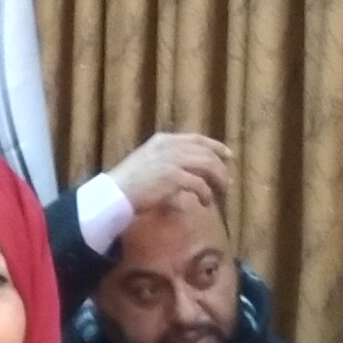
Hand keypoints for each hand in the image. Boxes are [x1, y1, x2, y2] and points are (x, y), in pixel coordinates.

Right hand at [105, 131, 234, 218]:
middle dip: (220, 168)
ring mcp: (172, 160)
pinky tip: (205, 203)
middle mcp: (170, 146)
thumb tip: (186, 180)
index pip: (197, 139)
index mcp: (163, 140)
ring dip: (218, 181)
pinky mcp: (174, 177)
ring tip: (221, 193)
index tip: (228, 155)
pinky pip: (199, 185)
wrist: (114, 194)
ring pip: (207, 166)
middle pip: (206, 153)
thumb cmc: (128, 184)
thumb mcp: (148, 165)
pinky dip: (205, 194)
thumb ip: (167, 165)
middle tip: (227, 182)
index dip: (215, 146)